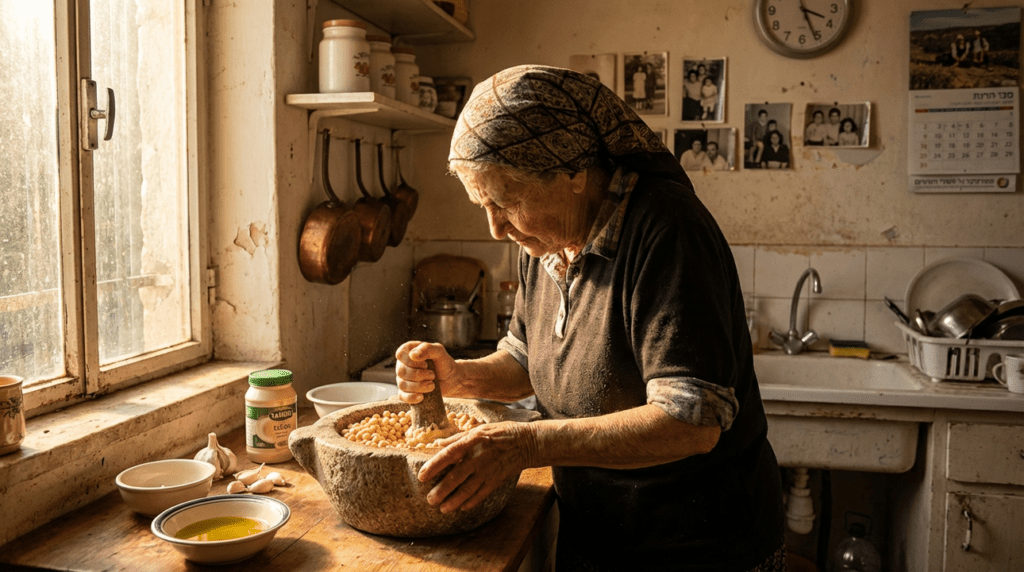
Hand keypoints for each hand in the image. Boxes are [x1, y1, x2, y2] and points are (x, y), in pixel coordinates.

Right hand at [394, 341, 459, 403]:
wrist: (451, 379)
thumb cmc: (443, 362)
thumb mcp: (439, 351)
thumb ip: (427, 348)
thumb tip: (412, 355)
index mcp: (408, 351)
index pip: (400, 354)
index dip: (411, 361)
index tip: (425, 365)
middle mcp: (402, 364)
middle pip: (401, 371)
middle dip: (418, 375)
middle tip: (433, 375)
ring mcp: (403, 379)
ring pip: (402, 385)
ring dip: (418, 386)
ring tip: (432, 385)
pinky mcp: (406, 392)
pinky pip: (402, 396)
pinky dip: (411, 397)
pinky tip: (421, 397)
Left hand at [418, 421, 535, 513]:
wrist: (526, 442)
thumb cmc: (500, 433)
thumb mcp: (478, 429)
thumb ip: (457, 438)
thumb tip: (437, 443)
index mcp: (471, 441)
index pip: (449, 454)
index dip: (434, 466)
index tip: (422, 476)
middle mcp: (478, 457)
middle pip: (456, 477)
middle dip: (442, 490)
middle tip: (430, 500)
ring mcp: (488, 470)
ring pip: (468, 489)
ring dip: (454, 501)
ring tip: (442, 509)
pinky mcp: (497, 480)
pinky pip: (482, 494)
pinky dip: (472, 502)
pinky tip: (462, 508)